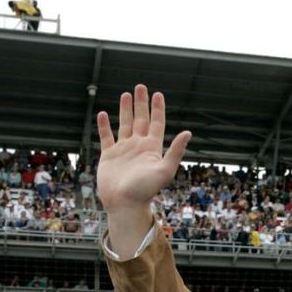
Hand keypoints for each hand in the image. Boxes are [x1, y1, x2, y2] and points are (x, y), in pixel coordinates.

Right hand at [95, 85, 191, 244]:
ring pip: (125, 125)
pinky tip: (103, 114)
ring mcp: (123, 150)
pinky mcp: (109, 156)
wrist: (125, 205)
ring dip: (125, 110)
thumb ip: (175, 151)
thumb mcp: (164, 170)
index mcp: (152, 148)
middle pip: (141, 119)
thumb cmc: (145, 191)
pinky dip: (104, 126)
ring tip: (125, 95)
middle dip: (141, 103)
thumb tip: (188, 132)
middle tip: (141, 86)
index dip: (157, 109)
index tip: (158, 94)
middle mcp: (138, 146)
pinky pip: (106, 137)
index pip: (156, 123)